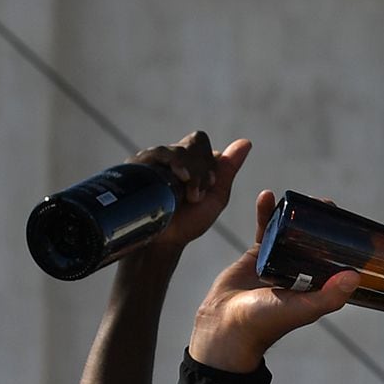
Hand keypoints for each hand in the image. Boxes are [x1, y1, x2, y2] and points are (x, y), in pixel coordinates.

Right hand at [130, 131, 250, 254]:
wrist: (163, 242)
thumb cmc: (189, 221)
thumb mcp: (215, 197)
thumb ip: (228, 170)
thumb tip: (246, 142)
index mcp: (190, 159)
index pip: (199, 141)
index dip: (206, 160)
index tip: (209, 184)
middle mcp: (170, 156)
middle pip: (190, 142)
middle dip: (199, 167)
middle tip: (196, 195)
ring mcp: (153, 161)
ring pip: (173, 149)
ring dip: (187, 170)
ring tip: (188, 195)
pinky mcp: (136, 168)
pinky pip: (153, 155)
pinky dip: (170, 164)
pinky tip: (177, 177)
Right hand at [186, 192, 360, 372]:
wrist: (224, 327)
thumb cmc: (265, 323)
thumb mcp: (302, 308)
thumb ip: (329, 295)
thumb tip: (356, 276)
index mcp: (316, 286)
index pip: (334, 259)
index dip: (341, 240)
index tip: (345, 220)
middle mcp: (299, 274)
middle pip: (313, 242)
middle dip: (317, 222)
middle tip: (323, 203)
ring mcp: (277, 263)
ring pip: (289, 233)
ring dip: (293, 215)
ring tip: (299, 198)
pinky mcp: (256, 256)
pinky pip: (263, 230)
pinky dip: (265, 213)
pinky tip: (266, 196)